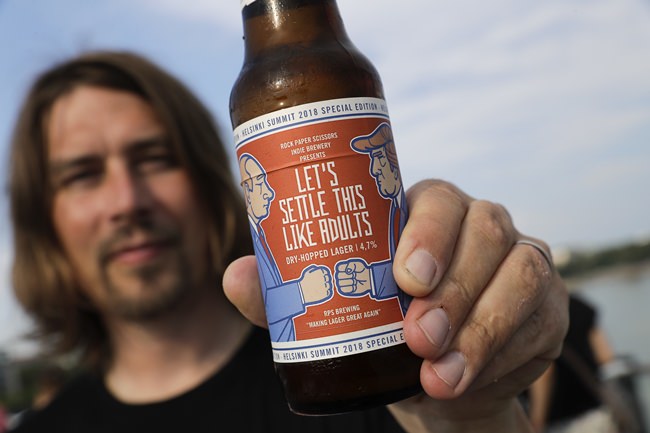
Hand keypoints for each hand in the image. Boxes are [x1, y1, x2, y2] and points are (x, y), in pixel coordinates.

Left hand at [223, 179, 567, 430]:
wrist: (426, 376)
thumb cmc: (374, 327)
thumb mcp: (329, 309)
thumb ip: (284, 292)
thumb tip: (233, 276)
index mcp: (424, 211)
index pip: (436, 197)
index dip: (427, 232)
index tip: (405, 279)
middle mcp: (477, 224)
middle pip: (484, 230)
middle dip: (452, 289)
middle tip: (417, 338)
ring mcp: (519, 257)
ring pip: (520, 272)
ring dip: (482, 328)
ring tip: (439, 375)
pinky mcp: (545, 302)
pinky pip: (543, 314)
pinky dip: (508, 352)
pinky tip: (471, 379)